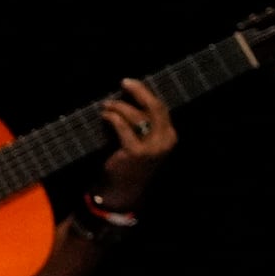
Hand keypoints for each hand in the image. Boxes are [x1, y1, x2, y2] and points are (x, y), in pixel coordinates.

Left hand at [90, 77, 177, 211]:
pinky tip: (105, 116)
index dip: (145, 93)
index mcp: (170, 136)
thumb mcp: (143, 142)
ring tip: (106, 106)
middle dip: (138, 91)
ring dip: (118, 106)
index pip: (160, 108)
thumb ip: (143, 124)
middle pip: (154, 107)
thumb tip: (129, 97)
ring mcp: (152, 147)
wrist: (122, 192)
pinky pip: (122, 126)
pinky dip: (112, 118)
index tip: (130, 83)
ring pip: (136, 115)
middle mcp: (165, 141)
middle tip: (123, 82)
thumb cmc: (130, 164)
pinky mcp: (135, 152)